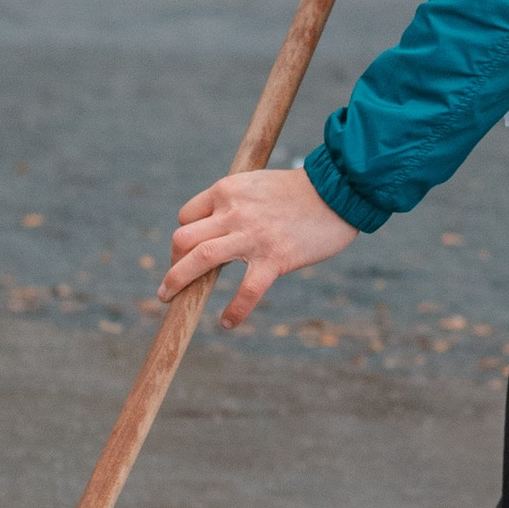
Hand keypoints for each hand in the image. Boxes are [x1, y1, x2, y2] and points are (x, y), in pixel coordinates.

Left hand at [162, 161, 355, 326]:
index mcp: (227, 190)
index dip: (181, 238)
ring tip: (169, 298)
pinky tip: (227, 323)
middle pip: (183, 238)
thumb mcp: (258, 184)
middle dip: (172, 263)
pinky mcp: (274, 258)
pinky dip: (234, 311)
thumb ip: (235, 203)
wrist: (340, 191)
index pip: (186, 216)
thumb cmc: (301, 190)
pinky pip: (246, 291)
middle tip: (171, 284)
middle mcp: (234, 211)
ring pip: (201, 259)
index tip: (185, 254)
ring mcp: (252, 236)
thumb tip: (219, 228)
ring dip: (177, 282)